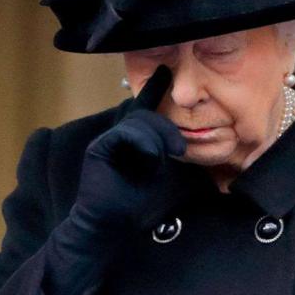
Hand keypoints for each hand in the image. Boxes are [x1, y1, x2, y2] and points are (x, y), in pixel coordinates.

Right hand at [73, 64, 188, 233]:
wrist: (113, 225)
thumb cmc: (142, 203)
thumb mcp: (170, 176)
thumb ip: (177, 156)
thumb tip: (194, 146)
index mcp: (138, 140)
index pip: (147, 108)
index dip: (155, 87)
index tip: (165, 69)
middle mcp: (123, 136)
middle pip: (150, 115)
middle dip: (169, 129)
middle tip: (180, 149)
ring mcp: (110, 140)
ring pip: (140, 121)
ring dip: (159, 138)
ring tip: (167, 157)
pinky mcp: (100, 148)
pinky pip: (125, 133)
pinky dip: (142, 143)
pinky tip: (150, 159)